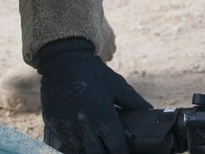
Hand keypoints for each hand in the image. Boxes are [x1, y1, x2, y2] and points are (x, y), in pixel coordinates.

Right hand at [36, 38, 148, 153]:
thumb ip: (134, 102)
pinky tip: (81, 127)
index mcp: (103, 117)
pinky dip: (75, 138)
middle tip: (110, 144)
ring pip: (80, 148)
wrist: (63, 59)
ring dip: (89, 144)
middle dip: (106, 151)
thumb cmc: (94, 72)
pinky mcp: (53, 124)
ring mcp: (66, 127)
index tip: (124, 151)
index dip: (122, 152)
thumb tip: (151, 112)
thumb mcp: (117, 85)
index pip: (116, 149)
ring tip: (95, 132)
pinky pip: (66, 140)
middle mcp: (84, 126)